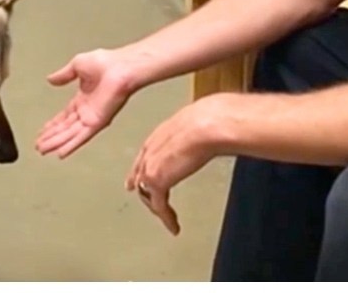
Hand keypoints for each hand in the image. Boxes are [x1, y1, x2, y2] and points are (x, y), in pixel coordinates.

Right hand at [34, 48, 140, 158]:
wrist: (121, 67)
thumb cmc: (107, 62)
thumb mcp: (77, 65)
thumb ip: (63, 75)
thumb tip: (51, 79)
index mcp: (84, 98)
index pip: (65, 116)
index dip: (53, 124)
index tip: (43, 131)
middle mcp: (87, 111)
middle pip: (65, 128)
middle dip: (51, 137)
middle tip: (39, 146)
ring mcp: (92, 118)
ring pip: (70, 135)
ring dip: (56, 143)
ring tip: (43, 151)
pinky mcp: (97, 123)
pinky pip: (81, 137)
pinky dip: (71, 145)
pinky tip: (61, 153)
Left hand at [125, 97, 224, 235]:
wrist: (205, 126)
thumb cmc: (208, 120)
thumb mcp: (198, 125)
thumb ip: (196, 134)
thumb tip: (211, 136)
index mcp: (159, 135)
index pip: (144, 157)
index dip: (140, 171)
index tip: (136, 181)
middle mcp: (149, 151)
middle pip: (141, 176)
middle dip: (143, 191)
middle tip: (149, 204)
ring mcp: (150, 167)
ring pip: (146, 194)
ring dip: (156, 207)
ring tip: (166, 217)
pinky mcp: (156, 182)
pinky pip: (159, 207)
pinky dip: (166, 218)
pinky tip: (174, 227)